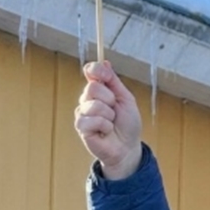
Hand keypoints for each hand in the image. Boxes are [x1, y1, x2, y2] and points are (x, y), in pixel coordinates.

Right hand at [74, 61, 142, 179]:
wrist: (128, 147)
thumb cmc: (128, 124)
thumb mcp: (126, 99)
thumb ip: (114, 81)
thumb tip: (104, 61)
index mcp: (99, 89)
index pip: (90, 70)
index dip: (97, 70)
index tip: (107, 76)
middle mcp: (88, 99)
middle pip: (92, 87)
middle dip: (110, 99)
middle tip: (115, 110)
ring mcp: (82, 113)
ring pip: (93, 105)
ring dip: (109, 115)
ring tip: (111, 123)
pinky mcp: (81, 127)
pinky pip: (91, 120)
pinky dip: (105, 126)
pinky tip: (106, 132)